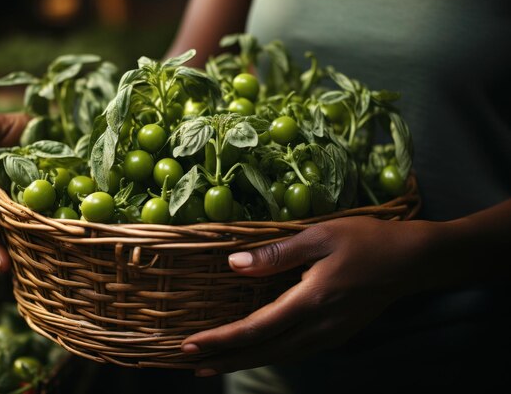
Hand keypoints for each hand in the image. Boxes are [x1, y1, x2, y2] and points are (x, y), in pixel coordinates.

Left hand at [181, 216, 431, 375]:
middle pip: (263, 352)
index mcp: (310, 301)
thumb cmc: (366, 241)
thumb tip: (234, 265)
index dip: (220, 340)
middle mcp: (318, 327)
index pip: (255, 329)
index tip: (189, 346)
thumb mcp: (320, 237)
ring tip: (215, 365)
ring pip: (279, 356)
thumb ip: (276, 254)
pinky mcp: (336, 334)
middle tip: (191, 365)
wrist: (412, 261)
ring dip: (244, 361)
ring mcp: (329, 335)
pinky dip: (268, 355)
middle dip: (224, 359)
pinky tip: (256, 352)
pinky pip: (294, 352)